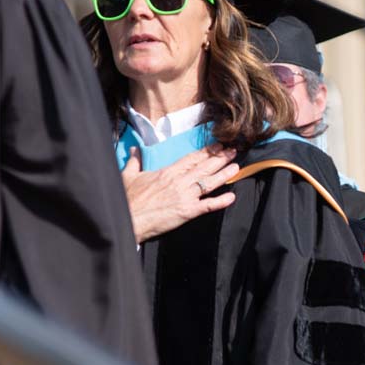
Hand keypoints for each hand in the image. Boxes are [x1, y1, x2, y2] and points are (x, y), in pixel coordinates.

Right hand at [122, 146, 237, 241]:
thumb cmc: (128, 199)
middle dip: (220, 158)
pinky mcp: (187, 211)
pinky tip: (232, 197)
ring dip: (224, 174)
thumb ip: (135, 161)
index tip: (217, 145)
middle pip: (204, 167)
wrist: (129, 219)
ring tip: (236, 167)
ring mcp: (185, 196)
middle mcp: (179, 182)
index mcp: (167, 172)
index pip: (191, 159)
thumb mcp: (129, 176)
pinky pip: (207, 205)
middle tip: (233, 151)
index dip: (206, 152)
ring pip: (209, 183)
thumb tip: (135, 149)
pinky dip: (220, 201)